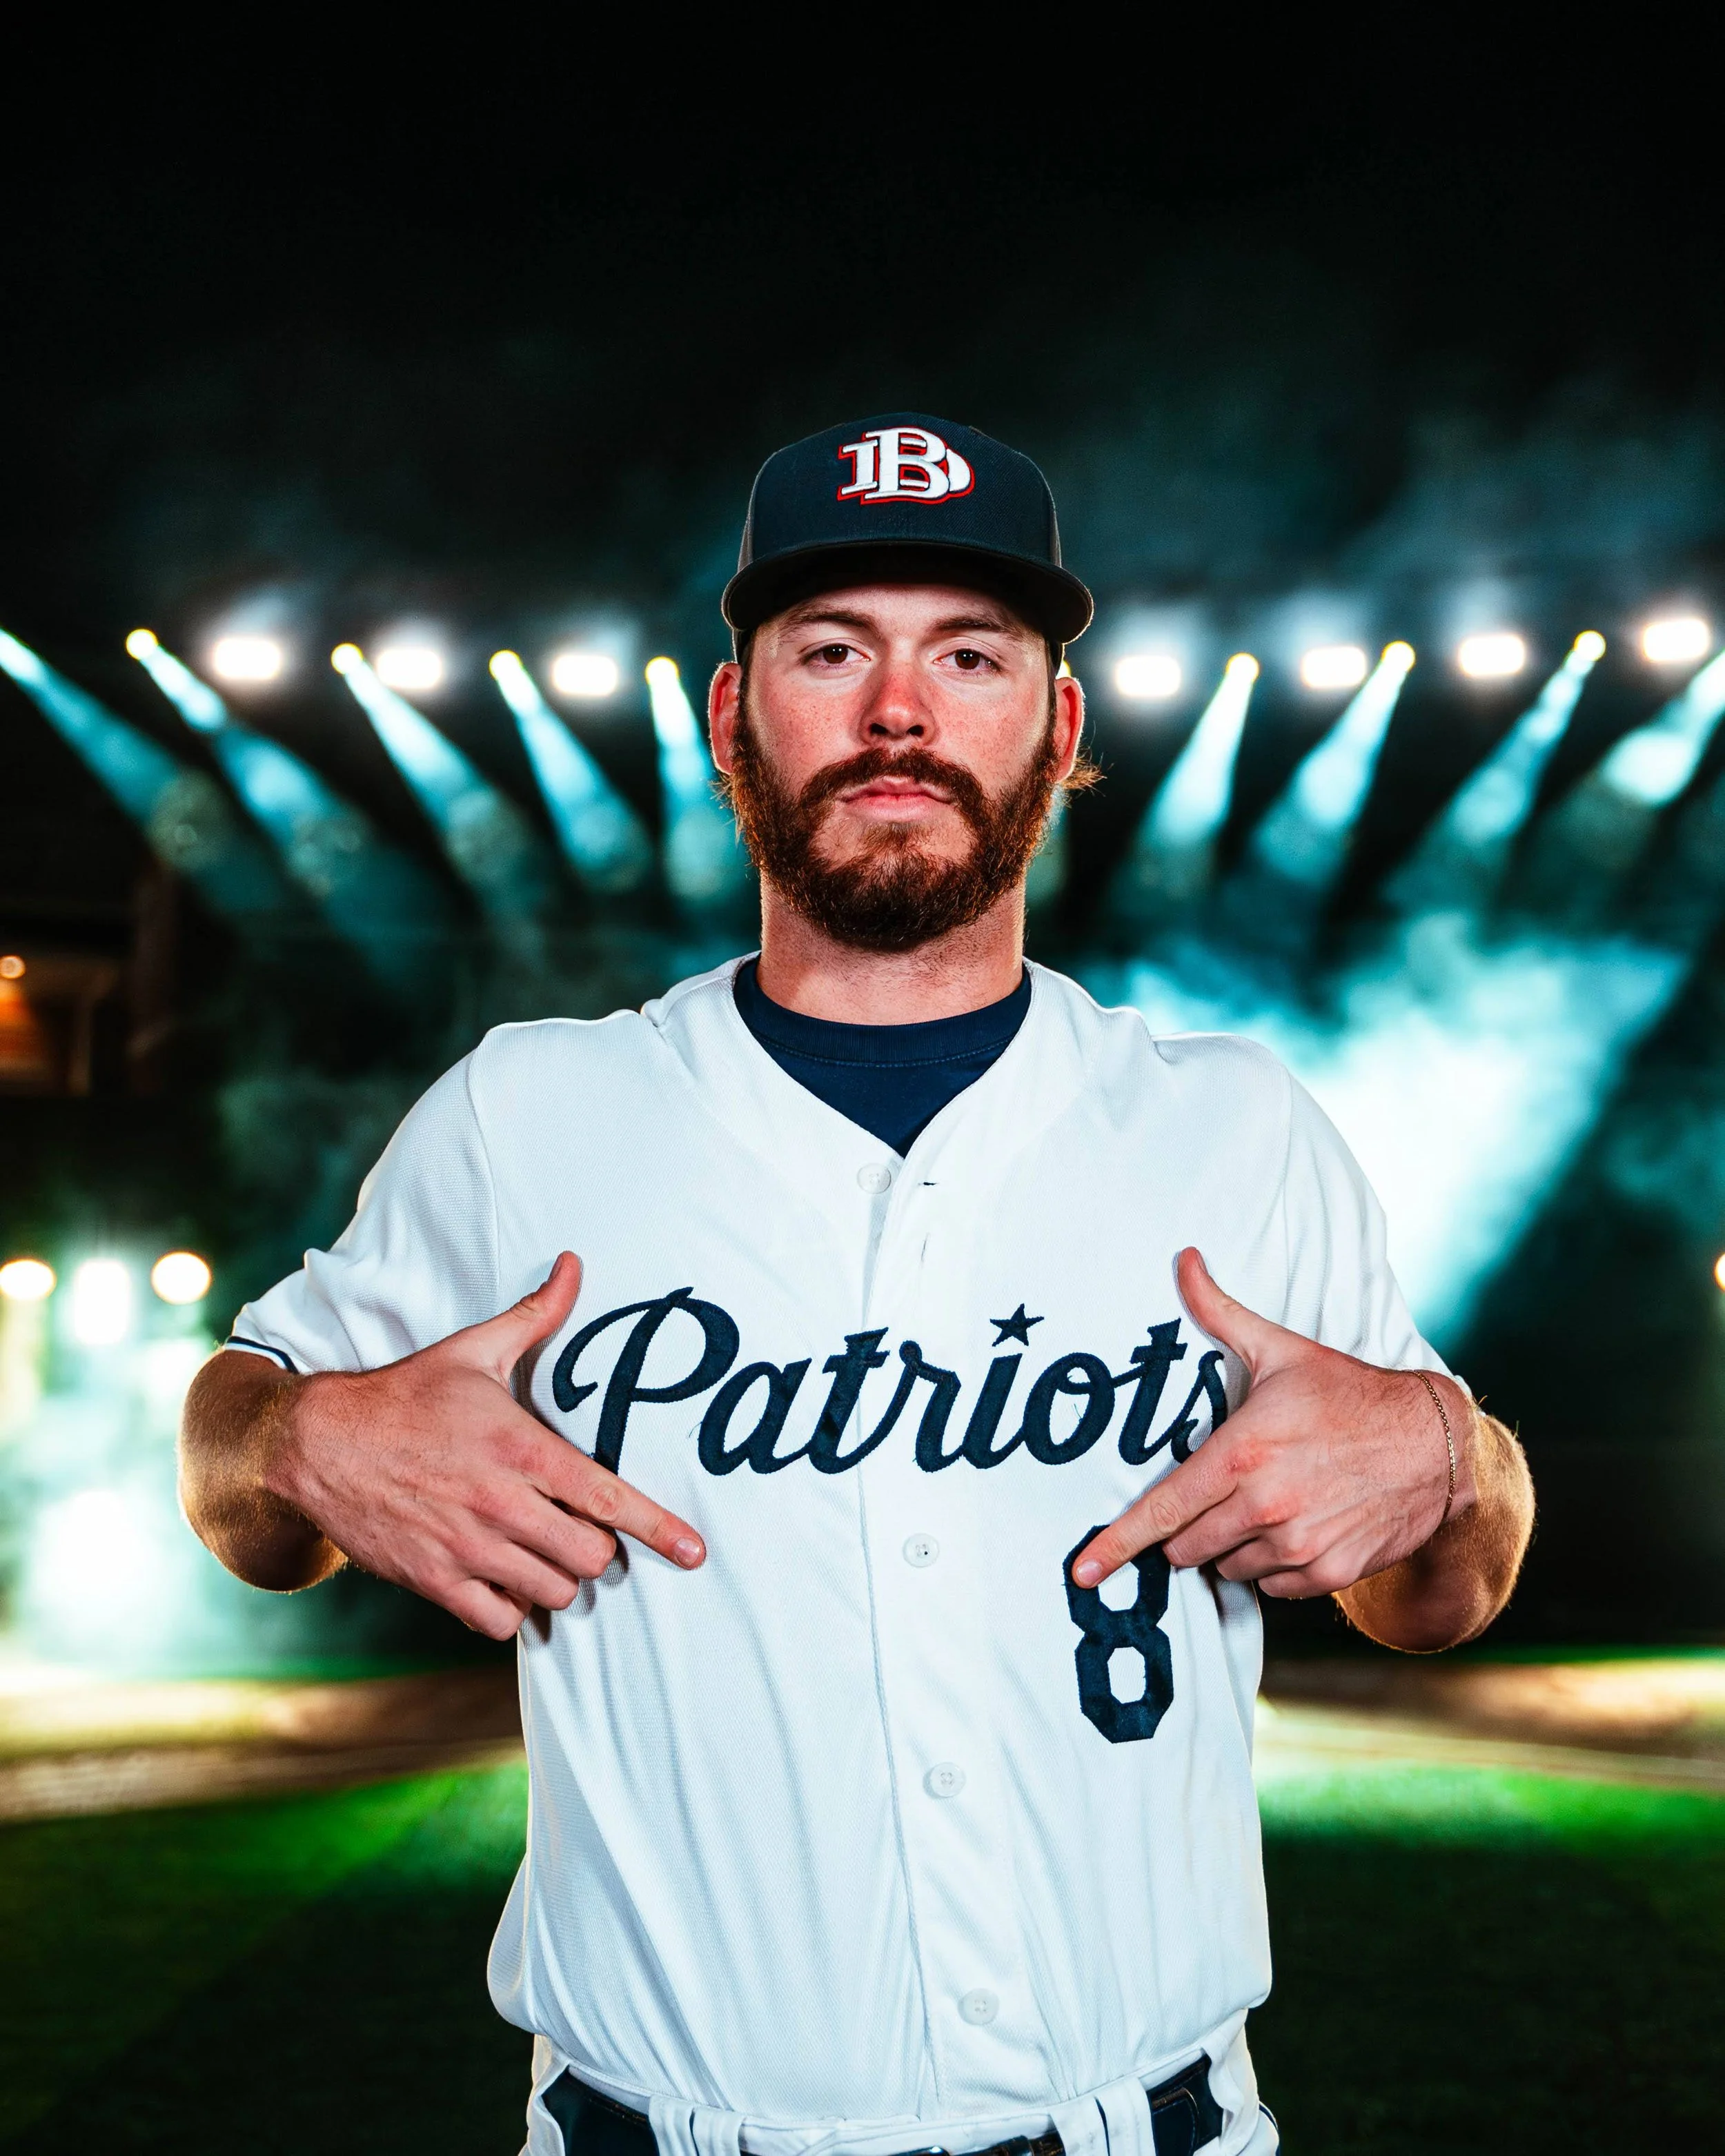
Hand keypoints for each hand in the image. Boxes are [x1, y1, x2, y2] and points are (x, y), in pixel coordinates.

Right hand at [267, 1252, 705, 1638]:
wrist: (318, 1443)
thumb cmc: (406, 1395)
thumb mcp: (474, 1349)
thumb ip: (536, 1316)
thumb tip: (573, 1265)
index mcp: (521, 1448)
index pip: (609, 1499)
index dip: (660, 1529)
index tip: (696, 1551)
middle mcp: (501, 1504)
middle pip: (591, 1557)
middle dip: (600, 1549)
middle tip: (585, 1528)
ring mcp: (467, 1548)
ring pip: (553, 1592)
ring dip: (560, 1577)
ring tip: (545, 1550)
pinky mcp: (434, 1580)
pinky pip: (499, 1622)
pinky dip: (513, 1608)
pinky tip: (508, 1579)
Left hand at [1072, 1247, 1473, 1598]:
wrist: (1434, 1443)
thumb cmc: (1349, 1394)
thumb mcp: (1281, 1349)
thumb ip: (1220, 1312)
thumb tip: (1183, 1260)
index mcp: (1241, 1455)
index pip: (1162, 1510)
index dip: (1116, 1544)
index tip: (1082, 1570)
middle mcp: (1265, 1506)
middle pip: (1185, 1546)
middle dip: (1187, 1528)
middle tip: (1218, 1491)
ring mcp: (1298, 1545)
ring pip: (1227, 1567)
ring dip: (1231, 1544)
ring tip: (1265, 1501)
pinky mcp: (1328, 1573)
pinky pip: (1271, 1585)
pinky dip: (1272, 1563)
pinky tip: (1295, 1524)